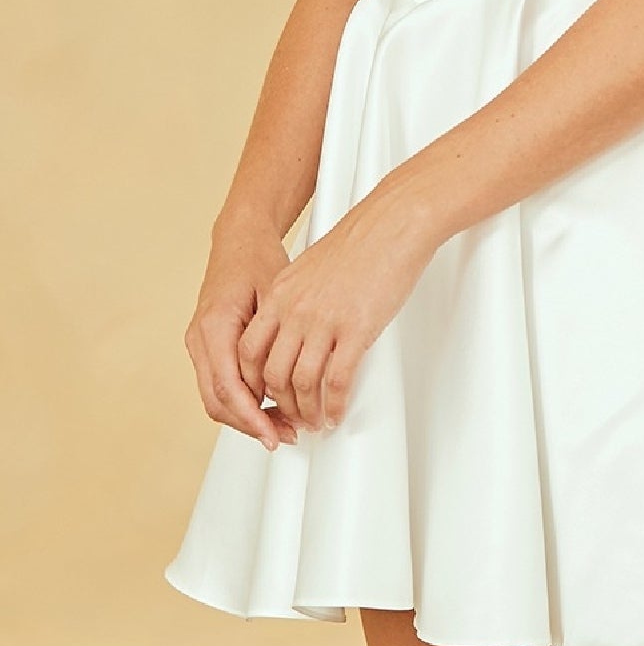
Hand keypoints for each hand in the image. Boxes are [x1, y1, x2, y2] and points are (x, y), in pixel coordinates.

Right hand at [184, 213, 302, 452]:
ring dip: (247, 416)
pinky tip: (270, 405)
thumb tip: (279, 385)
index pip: (227, 387)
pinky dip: (242, 401)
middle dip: (250, 424)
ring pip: (216, 397)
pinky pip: (219, 383)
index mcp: (215, 325)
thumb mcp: (275, 295)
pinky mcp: (206, 346)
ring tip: (283, 424)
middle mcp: (200, 338)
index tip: (273, 434)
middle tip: (284, 435)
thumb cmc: (258, 260)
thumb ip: (271, 341)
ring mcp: (199, 343)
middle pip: (217, 400)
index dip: (251, 417)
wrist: (240, 240)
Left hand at [235, 179, 439, 432]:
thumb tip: (293, 327)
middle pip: (271, 375)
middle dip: (280, 405)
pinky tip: (336, 412)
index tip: (265, 396)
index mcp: (279, 295)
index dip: (253, 383)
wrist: (392, 223)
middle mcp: (294, 311)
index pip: (248, 352)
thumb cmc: (360, 243)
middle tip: (292, 418)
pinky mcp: (355, 330)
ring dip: (308, 411)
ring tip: (316, 422)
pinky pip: (336, 381)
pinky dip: (333, 405)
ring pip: (302, 384)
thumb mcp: (310, 268)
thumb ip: (294, 298)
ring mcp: (323, 322)